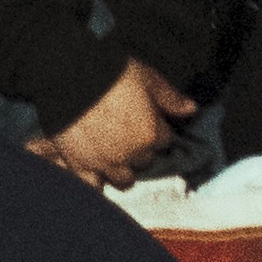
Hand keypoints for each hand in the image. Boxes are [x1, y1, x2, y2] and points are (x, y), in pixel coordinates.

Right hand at [32, 53, 196, 183]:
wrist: (70, 75)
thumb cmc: (111, 72)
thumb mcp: (147, 77)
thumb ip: (170, 97)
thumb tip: (191, 109)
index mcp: (151, 134)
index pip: (164, 140)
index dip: (156, 127)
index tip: (146, 118)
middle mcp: (132, 154)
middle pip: (145, 160)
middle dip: (140, 148)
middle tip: (126, 130)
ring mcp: (105, 164)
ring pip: (124, 179)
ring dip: (122, 168)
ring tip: (113, 152)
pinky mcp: (81, 167)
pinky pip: (94, 188)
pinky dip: (96, 184)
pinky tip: (96, 176)